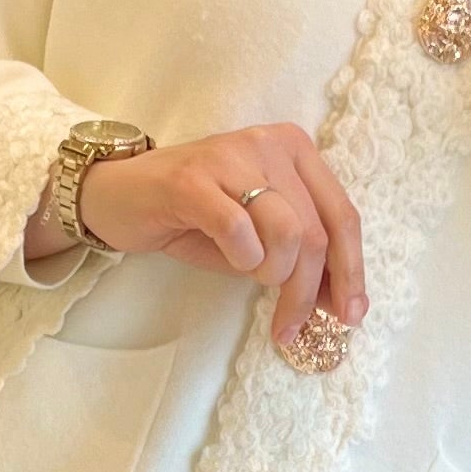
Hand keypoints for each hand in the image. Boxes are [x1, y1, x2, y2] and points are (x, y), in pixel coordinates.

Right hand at [42, 123, 365, 351]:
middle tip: (289, 327)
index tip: (349, 316)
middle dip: (308, 291)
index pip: (342, 216)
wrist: (120, 196)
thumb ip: (299, 257)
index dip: (351, 271)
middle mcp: (270, 144)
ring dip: (273, 273)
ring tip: (250, 275)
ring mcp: (231, 157)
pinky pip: (238, 229)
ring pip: (287, 231)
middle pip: (315, 232)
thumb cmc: (193, 218)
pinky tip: (230, 258)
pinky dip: (242, 257)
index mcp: (295, 150)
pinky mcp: (192, 179)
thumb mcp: (257, 236)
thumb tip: (339, 300)